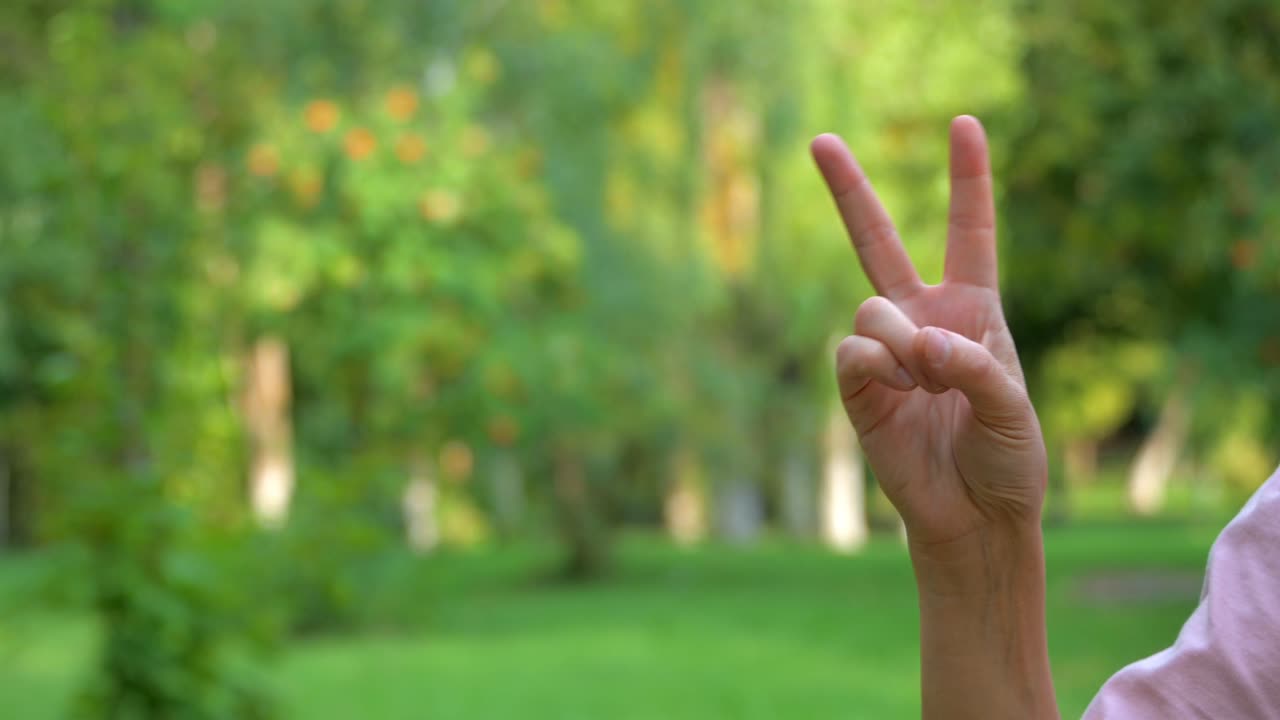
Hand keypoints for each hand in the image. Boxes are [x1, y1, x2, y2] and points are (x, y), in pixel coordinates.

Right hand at [812, 116, 1047, 547]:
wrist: (973, 516)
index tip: (965, 124)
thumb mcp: (1014, 406)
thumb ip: (972, 365)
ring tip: (925, 384)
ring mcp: (886, 351)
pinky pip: (852, 351)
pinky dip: (879, 368)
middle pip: (878, 241)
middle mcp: (924, 319)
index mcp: (975, 309)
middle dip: (848, 190)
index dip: (968, 178)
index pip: (970, 231)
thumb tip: (914, 342)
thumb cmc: (1007, 458)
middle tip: (819, 140)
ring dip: (901, 343)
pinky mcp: (857, 387)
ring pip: (870, 308)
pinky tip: (899, 391)